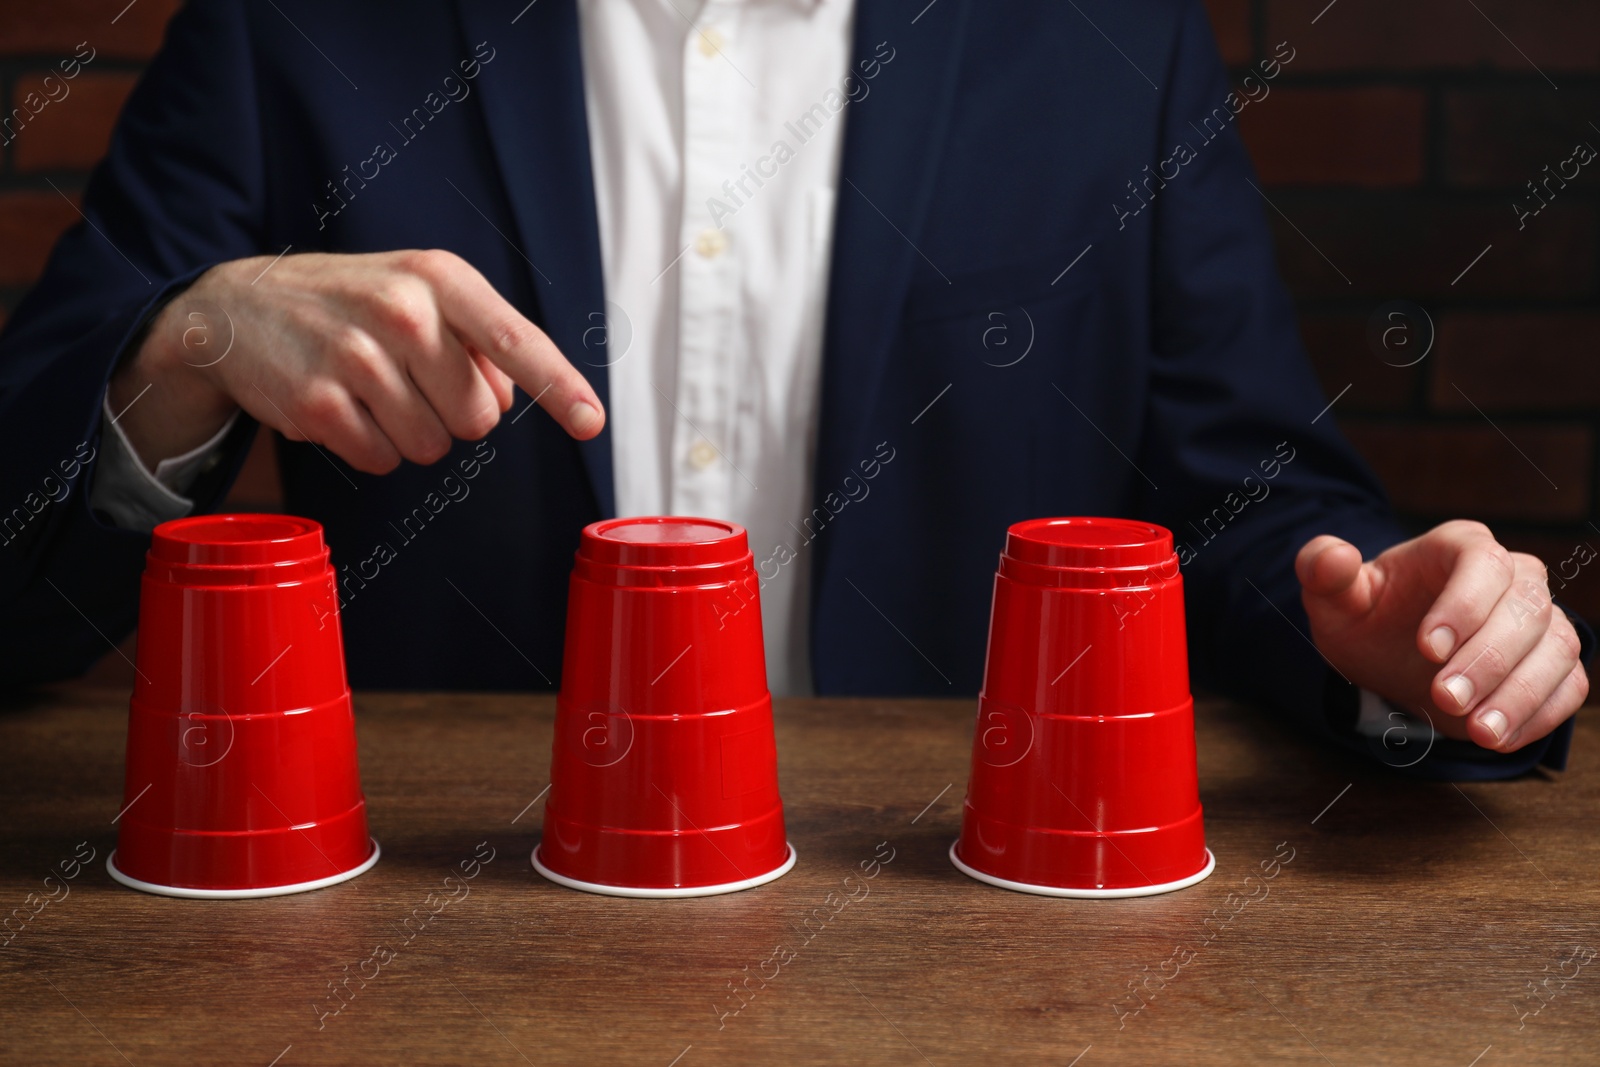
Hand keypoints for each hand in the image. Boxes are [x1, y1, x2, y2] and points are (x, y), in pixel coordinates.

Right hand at [108, 250, 603, 471]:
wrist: (239, 306)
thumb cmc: (353, 304)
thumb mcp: (419, 294)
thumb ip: (479, 342)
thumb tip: (506, 400)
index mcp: (438, 278)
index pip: (515, 339)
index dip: (559, 386)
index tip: (591, 422)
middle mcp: (401, 311)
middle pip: (478, 417)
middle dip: (454, 413)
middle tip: (410, 380)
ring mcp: (355, 358)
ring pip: (433, 446)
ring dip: (411, 433)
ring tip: (372, 390)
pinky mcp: (317, 403)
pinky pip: (382, 461)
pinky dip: (370, 448)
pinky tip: (342, 407)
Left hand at [1296, 521, 1587, 752]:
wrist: (1392, 653)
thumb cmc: (1368, 617)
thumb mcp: (1335, 599)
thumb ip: (1324, 572)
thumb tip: (1332, 556)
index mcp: (1460, 547)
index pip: (1483, 563)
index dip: (1464, 605)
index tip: (1428, 648)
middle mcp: (1514, 577)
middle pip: (1525, 609)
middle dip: (1486, 659)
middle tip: (1443, 698)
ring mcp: (1540, 620)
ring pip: (1556, 648)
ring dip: (1520, 693)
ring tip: (1479, 731)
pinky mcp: (1553, 663)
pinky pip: (1567, 686)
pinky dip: (1540, 714)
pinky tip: (1499, 738)